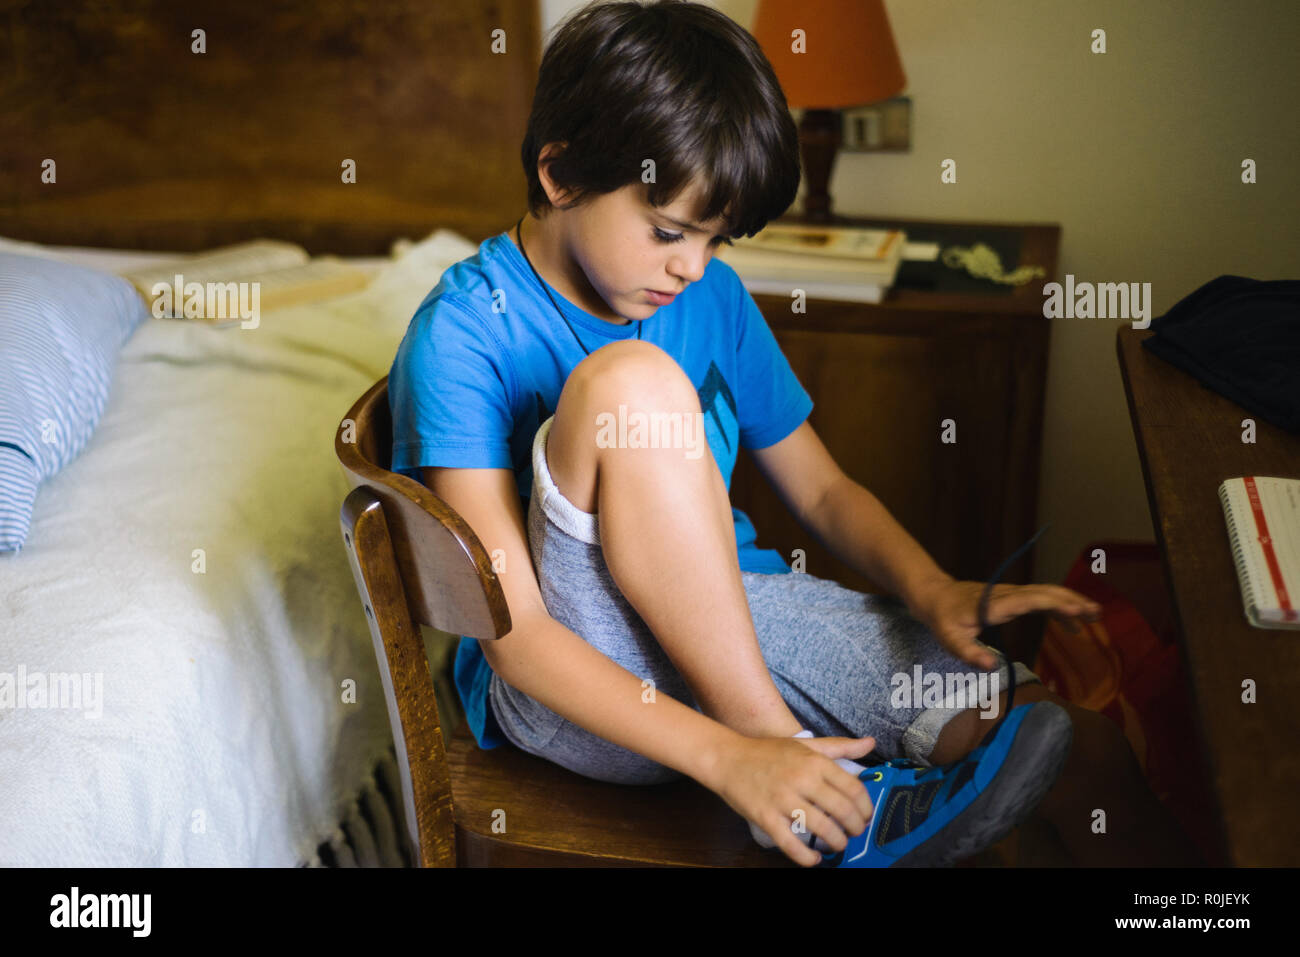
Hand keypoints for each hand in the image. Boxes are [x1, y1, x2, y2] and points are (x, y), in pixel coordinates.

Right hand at [710, 733, 876, 866]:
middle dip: (856, 827)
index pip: (853, 788)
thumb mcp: (806, 744)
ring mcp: (783, 799)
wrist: (728, 758)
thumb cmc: (769, 752)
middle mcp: (802, 779)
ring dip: (837, 842)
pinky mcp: (766, 817)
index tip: (865, 816)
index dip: (866, 807)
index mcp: (815, 761)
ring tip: (838, 844)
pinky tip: (814, 859)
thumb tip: (870, 743)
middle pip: (843, 810)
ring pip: (822, 828)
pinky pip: (791, 844)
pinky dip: (807, 857)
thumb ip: (840, 747)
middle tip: (855, 833)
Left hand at [909, 576, 1102, 669]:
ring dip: (1070, 601)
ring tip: (1095, 615)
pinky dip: (1059, 607)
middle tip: (1097, 613)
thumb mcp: (949, 639)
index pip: (1030, 600)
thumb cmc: (943, 619)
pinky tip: (1073, 624)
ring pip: (1045, 593)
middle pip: (1045, 592)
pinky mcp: (1012, 598)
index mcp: (995, 603)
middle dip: (1072, 600)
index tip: (1077, 610)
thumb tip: (992, 667)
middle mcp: (1007, 594)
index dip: (1054, 603)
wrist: (935, 596)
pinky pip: (1040, 599)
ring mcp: (1011, 594)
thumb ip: (969, 653)